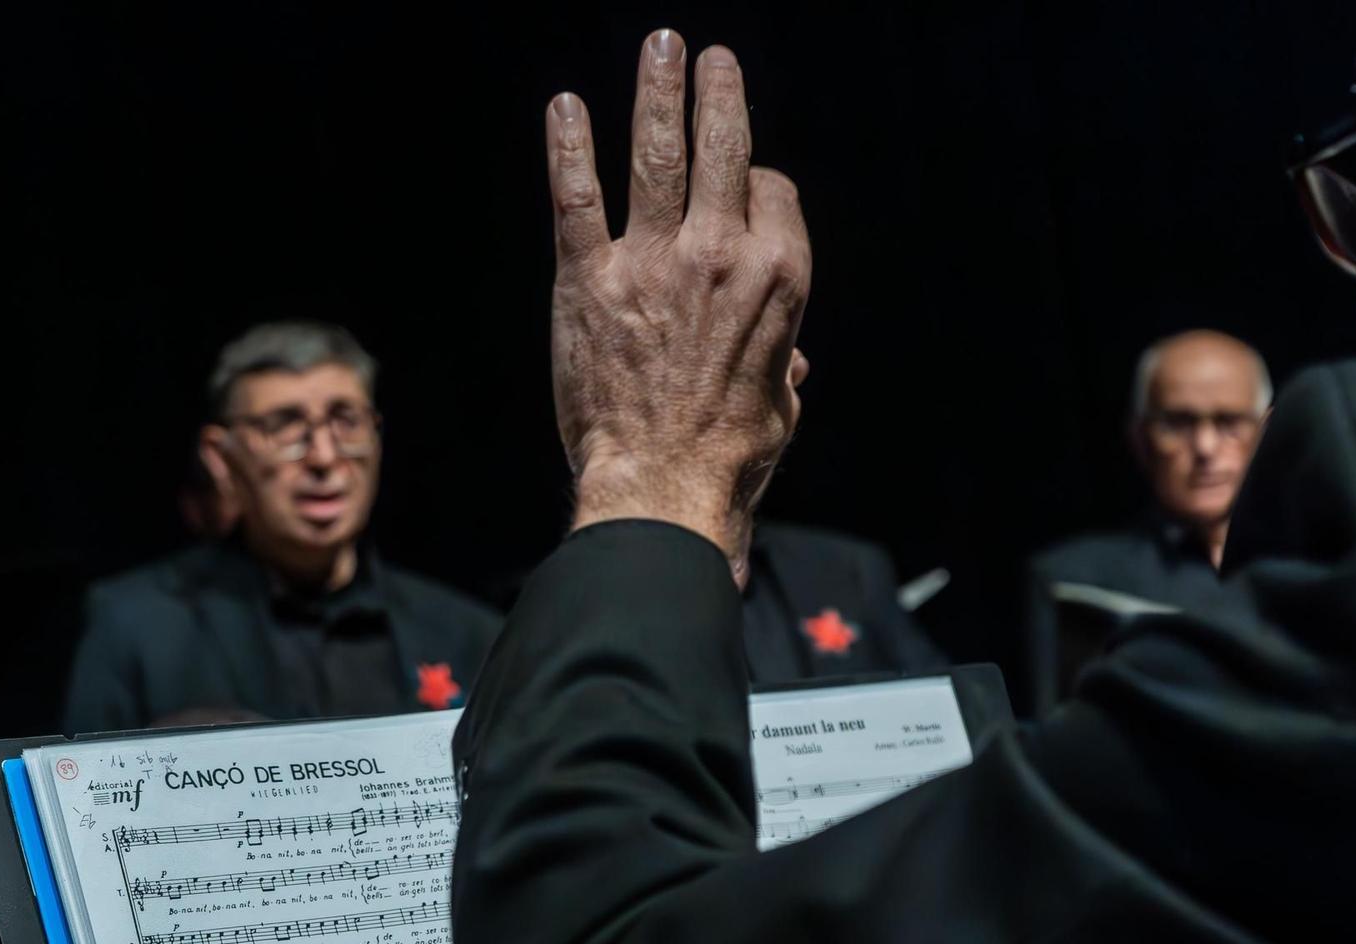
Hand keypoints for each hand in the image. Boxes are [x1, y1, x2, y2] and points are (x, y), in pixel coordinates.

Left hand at [546, 30, 812, 580]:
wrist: (662, 485)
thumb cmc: (730, 455)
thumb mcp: (780, 403)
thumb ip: (783, 364)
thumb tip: (791, 363)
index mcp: (779, 274)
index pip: (770, 191)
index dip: (758, 183)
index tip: (742, 184)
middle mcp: (720, 253)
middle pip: (723, 148)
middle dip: (719, 93)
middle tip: (711, 56)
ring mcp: (651, 261)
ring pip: (656, 155)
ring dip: (657, 92)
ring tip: (660, 46)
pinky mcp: (588, 280)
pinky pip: (576, 198)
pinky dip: (567, 148)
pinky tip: (563, 108)